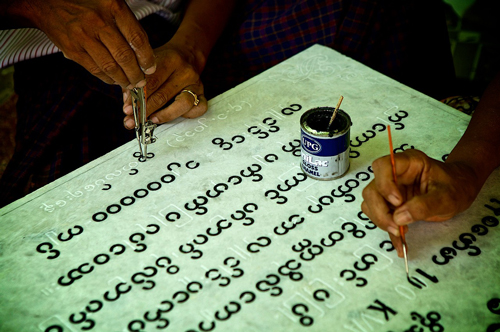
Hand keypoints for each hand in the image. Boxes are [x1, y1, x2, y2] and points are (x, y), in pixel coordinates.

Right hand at [26, 0, 155, 87]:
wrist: (47, 3)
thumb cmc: (86, 3)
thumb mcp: (110, 4)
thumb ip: (127, 25)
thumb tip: (145, 53)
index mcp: (113, 7)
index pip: (137, 38)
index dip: (147, 57)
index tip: (151, 68)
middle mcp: (98, 21)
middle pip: (124, 56)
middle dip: (136, 74)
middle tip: (142, 82)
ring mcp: (83, 36)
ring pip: (110, 67)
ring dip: (123, 80)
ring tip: (130, 84)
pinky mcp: (72, 49)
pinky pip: (95, 70)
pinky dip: (107, 79)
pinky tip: (114, 80)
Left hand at [122, 42, 207, 128]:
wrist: (187, 54)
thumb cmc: (163, 63)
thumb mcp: (147, 66)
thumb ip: (135, 83)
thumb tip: (127, 106)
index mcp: (170, 60)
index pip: (151, 82)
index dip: (137, 98)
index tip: (127, 110)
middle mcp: (185, 71)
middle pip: (164, 95)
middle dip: (146, 110)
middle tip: (134, 120)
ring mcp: (196, 84)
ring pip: (183, 104)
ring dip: (165, 115)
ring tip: (152, 119)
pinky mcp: (203, 94)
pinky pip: (198, 109)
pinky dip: (186, 116)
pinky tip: (173, 116)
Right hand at [361, 149, 479, 256]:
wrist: (460, 190)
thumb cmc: (456, 187)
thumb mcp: (446, 197)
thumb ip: (424, 206)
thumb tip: (398, 218)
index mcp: (408, 162)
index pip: (382, 166)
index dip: (384, 184)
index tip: (398, 202)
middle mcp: (394, 174)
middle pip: (372, 190)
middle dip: (380, 211)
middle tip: (397, 227)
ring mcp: (390, 189)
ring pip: (370, 204)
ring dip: (381, 221)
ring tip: (401, 233)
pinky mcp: (390, 204)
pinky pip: (381, 217)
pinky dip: (388, 231)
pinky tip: (400, 244)